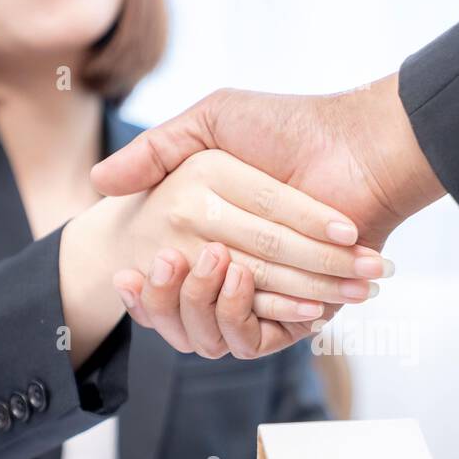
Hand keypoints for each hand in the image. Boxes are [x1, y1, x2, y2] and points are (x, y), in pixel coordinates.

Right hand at [59, 148, 388, 363]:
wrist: (360, 148)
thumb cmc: (291, 126)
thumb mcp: (213, 122)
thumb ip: (158, 149)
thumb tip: (98, 181)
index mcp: (218, 236)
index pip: (170, 277)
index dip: (145, 286)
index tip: (126, 273)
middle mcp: (242, 269)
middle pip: (189, 308)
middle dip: (167, 299)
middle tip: (159, 266)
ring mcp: (272, 293)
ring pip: (218, 328)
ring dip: (204, 304)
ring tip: (202, 262)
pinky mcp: (302, 311)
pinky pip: (259, 336)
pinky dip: (243, 315)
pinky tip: (235, 276)